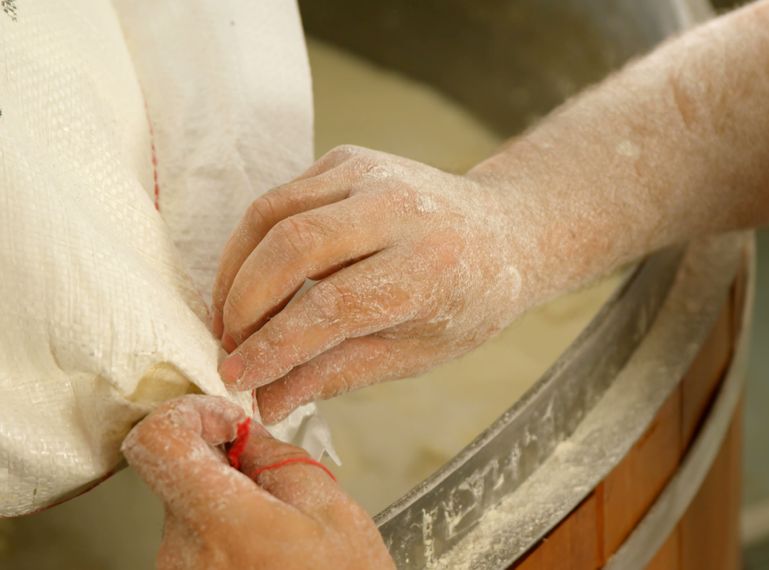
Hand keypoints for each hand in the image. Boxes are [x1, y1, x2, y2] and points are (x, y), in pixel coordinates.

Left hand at [122, 395, 393, 569]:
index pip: (158, 443)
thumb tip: (246, 435)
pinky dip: (224, 532)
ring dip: (226, 500)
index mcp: (223, 525)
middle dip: (223, 462)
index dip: (189, 413)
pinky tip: (265, 552)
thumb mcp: (334, 512)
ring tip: (280, 530)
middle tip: (275, 481)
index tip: (227, 422)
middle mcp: (183, 555)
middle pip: (177, 474)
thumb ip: (279, 460)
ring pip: (186, 507)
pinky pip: (192, 541)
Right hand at [211, 146, 531, 421]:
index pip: (333, 306)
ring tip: (230, 321)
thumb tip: (267, 402)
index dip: (274, 346)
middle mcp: (400, 209)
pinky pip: (280, 198)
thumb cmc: (466, 300)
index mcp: (429, 267)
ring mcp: (371, 174)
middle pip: (293, 247)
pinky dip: (254, 243)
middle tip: (228, 349)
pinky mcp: (348, 159)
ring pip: (273, 214)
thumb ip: (338, 373)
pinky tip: (253, 282)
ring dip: (236, 272)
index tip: (236, 378)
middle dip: (244, 304)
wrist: (504, 230)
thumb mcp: (416, 352)